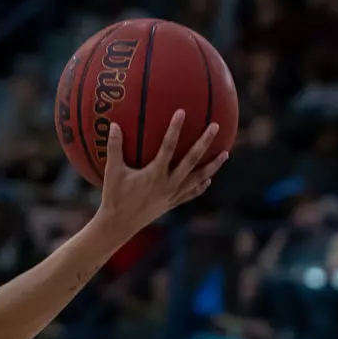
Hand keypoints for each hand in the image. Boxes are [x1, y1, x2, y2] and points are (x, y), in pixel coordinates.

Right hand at [96, 115, 226, 238]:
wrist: (118, 226)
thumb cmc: (114, 197)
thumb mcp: (112, 172)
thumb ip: (114, 148)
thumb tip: (113, 124)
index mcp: (155, 174)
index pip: (168, 147)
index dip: (175, 129)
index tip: (182, 112)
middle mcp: (168, 184)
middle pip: (192, 160)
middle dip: (204, 143)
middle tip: (215, 126)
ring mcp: (172, 195)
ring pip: (197, 178)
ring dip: (212, 166)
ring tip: (225, 154)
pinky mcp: (171, 204)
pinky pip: (190, 194)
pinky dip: (200, 187)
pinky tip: (208, 181)